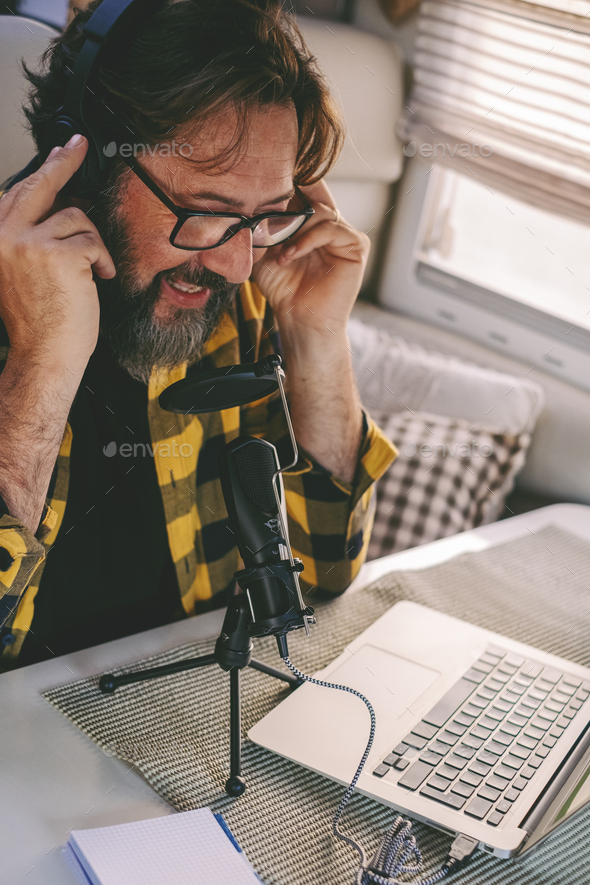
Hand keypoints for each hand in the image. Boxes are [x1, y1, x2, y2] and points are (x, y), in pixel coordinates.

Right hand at [0, 135, 114, 376]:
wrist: (44, 354)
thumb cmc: (38, 321)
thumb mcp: (18, 270)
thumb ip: (28, 236)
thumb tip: (56, 204)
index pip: (17, 191)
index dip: (43, 168)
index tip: (59, 150)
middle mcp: (4, 235)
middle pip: (41, 184)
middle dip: (65, 161)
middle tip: (79, 145)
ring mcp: (29, 242)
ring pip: (76, 216)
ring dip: (92, 243)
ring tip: (91, 269)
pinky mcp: (58, 253)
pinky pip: (92, 240)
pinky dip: (101, 259)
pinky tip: (98, 278)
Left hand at [251, 179, 369, 342]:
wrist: (298, 319)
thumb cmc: (283, 289)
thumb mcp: (265, 250)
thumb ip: (265, 223)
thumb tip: (256, 196)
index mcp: (312, 222)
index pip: (305, 189)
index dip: (289, 182)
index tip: (266, 178)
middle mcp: (330, 224)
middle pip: (314, 194)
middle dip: (288, 204)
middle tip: (267, 215)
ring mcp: (345, 234)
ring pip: (321, 211)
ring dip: (295, 229)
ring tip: (280, 252)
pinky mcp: (356, 246)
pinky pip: (332, 228)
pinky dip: (308, 240)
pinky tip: (291, 255)